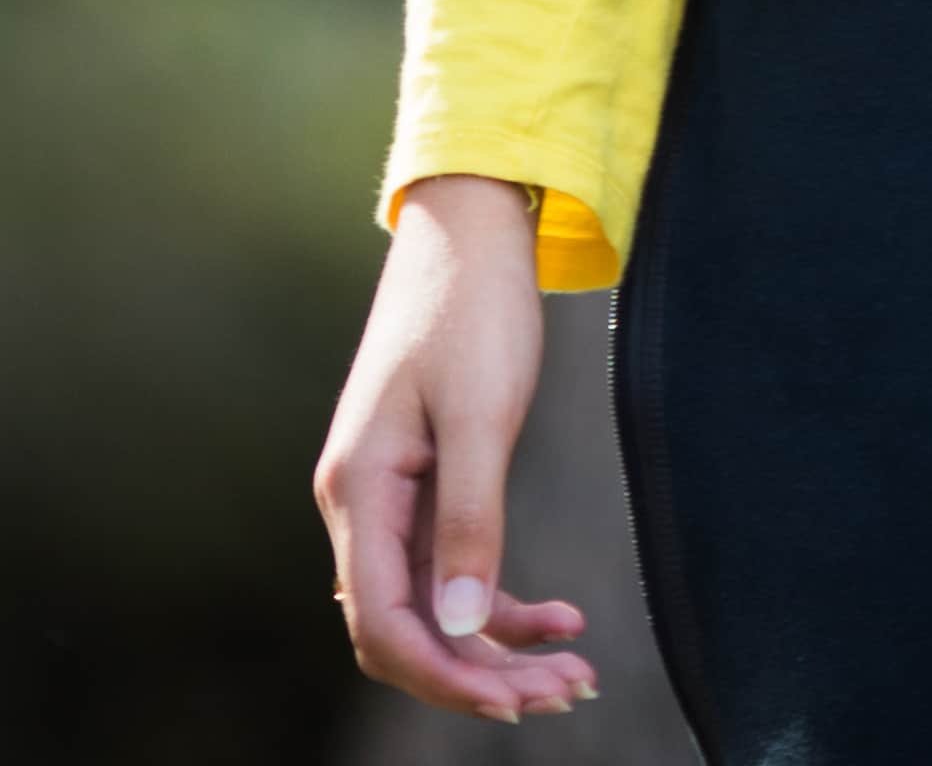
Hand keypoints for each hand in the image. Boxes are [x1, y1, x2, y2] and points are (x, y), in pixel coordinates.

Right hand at [314, 175, 598, 720]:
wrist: (469, 230)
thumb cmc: (473, 308)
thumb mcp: (483, 414)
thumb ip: (470, 518)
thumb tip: (456, 622)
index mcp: (359, 493)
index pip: (383, 623)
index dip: (444, 675)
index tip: (515, 701)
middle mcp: (361, 505)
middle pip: (403, 629)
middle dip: (477, 674)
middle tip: (565, 694)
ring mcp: (391, 496)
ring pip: (431, 604)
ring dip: (494, 646)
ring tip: (573, 671)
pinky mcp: (425, 481)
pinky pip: (450, 564)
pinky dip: (497, 599)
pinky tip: (559, 616)